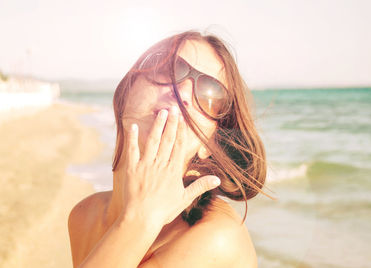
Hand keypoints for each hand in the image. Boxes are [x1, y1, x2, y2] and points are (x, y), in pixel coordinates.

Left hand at [121, 106, 220, 225]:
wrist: (141, 218)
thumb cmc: (164, 210)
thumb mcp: (185, 198)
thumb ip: (200, 186)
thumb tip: (217, 180)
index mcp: (173, 170)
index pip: (179, 146)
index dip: (181, 131)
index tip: (182, 119)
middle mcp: (160, 164)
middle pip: (167, 139)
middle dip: (171, 123)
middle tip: (173, 108)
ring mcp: (146, 165)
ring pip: (152, 141)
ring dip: (157, 126)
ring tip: (160, 112)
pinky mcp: (132, 168)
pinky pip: (132, 150)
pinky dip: (132, 138)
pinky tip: (134, 126)